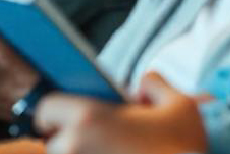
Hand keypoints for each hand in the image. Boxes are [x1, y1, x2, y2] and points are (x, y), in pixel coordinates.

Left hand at [35, 73, 207, 153]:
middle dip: (70, 142)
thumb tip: (143, 85)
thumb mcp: (180, 105)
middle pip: (53, 142)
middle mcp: (73, 147)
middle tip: (100, 145)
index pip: (46, 108)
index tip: (71, 121)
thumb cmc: (183, 151)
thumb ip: (155, 84)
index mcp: (87, 118)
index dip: (57, 113)